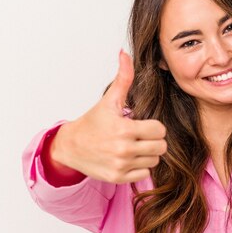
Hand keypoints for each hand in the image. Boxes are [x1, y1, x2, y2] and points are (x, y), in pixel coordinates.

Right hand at [51, 49, 167, 182]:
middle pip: (160, 147)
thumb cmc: (92, 122)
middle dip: (154, 140)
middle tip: (141, 136)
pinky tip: (129, 158)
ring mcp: (121, 165)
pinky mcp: (118, 178)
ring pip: (154, 161)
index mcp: (124, 129)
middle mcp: (123, 149)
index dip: (154, 126)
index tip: (143, 124)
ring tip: (134, 146)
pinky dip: (139, 167)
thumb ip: (122, 78)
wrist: (70, 146)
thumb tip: (125, 54)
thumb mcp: (108, 100)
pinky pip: (144, 175)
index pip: (160, 130)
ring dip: (147, 154)